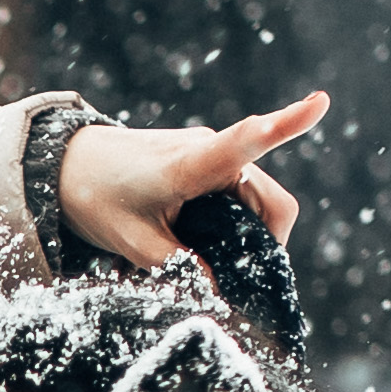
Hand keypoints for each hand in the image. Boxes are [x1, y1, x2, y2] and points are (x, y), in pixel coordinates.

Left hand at [59, 91, 328, 265]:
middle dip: (265, 245)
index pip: (246, 140)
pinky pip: (239, 199)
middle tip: (231, 281)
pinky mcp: (209, 163)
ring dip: (245, 237)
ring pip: (257, 205)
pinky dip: (231, 226)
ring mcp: (212, 154)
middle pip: (270, 203)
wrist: (69, 165)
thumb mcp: (133, 242)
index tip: (322, 101)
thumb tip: (220, 290)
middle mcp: (209, 150)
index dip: (286, 123)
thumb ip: (179, 267)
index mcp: (189, 163)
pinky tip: (196, 242)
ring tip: (201, 259)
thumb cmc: (97, 196)